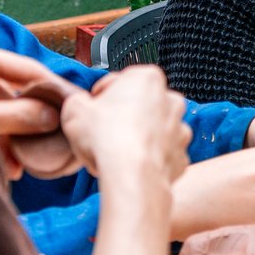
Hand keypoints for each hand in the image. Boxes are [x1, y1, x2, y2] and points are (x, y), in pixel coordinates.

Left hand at [0, 39, 80, 179]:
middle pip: (14, 93)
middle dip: (29, 123)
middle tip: (45, 145)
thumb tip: (50, 117)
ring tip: (20, 165)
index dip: (53, 90)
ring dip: (11, 136)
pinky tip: (2, 163)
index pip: (30, 70)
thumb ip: (19, 117)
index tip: (71, 107)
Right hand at [61, 66, 189, 185]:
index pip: (119, 81)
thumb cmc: (107, 139)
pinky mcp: (181, 155)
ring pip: (154, 129)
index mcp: (147, 79)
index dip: (101, 97)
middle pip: (140, 105)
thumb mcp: (74, 110)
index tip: (92, 108)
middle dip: (123, 116)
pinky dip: (150, 159)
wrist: (132, 176)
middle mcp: (170, 99)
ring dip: (138, 137)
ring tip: (116, 151)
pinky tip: (132, 165)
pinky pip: (162, 154)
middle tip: (102, 131)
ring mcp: (179, 128)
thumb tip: (80, 104)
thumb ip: (78, 101)